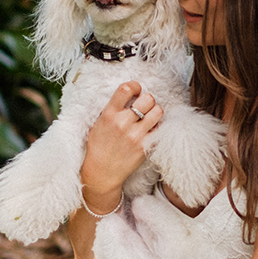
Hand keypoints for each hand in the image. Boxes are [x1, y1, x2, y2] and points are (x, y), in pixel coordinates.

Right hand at [80, 81, 163, 213]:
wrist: (102, 172)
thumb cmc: (99, 146)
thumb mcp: (98, 123)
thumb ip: (112, 109)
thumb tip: (128, 94)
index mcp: (109, 114)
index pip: (126, 89)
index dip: (135, 86)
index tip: (136, 90)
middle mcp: (123, 123)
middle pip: (148, 98)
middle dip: (147, 100)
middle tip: (143, 106)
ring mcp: (136, 136)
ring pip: (158, 111)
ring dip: (155, 111)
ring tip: (149, 117)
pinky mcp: (145, 147)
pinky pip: (160, 129)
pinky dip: (157, 126)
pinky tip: (150, 130)